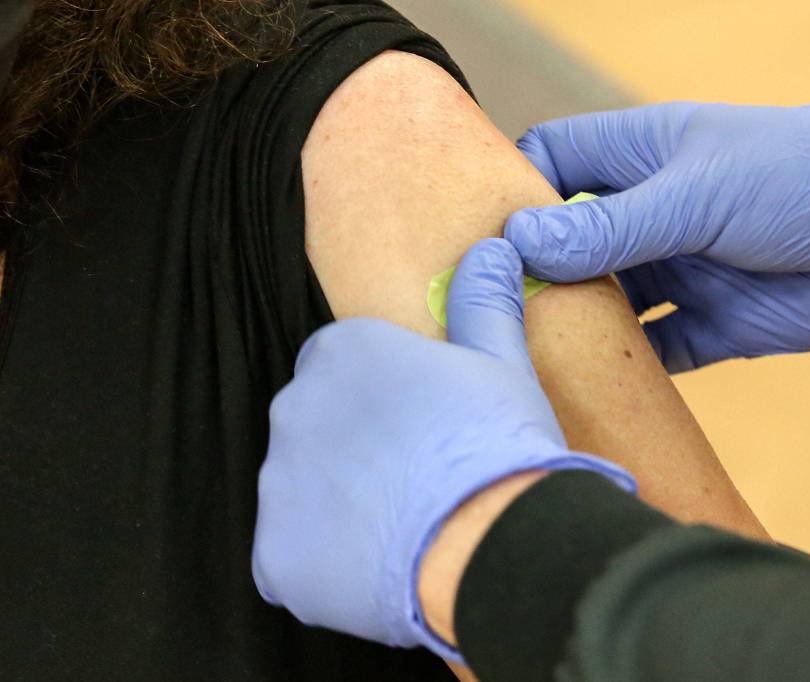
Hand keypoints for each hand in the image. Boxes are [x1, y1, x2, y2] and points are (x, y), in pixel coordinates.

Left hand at [251, 238, 634, 660]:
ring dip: (339, 510)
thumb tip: (493, 249)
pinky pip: (289, 557)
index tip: (418, 432)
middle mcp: (295, 408)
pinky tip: (378, 568)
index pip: (340, 370)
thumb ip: (483, 304)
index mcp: (343, 353)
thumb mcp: (502, 364)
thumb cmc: (501, 444)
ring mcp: (279, 485)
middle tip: (414, 484)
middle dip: (354, 454)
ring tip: (403, 532)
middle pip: (317, 430)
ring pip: (301, 494)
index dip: (381, 404)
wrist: (496, 540)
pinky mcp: (275, 555)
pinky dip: (324, 566)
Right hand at [506, 102, 809, 371]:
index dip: (515, 192)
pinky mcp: (710, 325)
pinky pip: (655, 350)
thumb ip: (608, 227)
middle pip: (570, 242)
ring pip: (606, 302)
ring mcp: (680, 269)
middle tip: (488, 308)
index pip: (555, 161)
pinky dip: (628, 367)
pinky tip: (597, 384)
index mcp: (641, 156)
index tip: (476, 235)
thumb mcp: (694, 194)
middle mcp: (651, 214)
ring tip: (529, 353)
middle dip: (534, 271)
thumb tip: (520, 243)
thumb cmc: (798, 177)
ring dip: (576, 326)